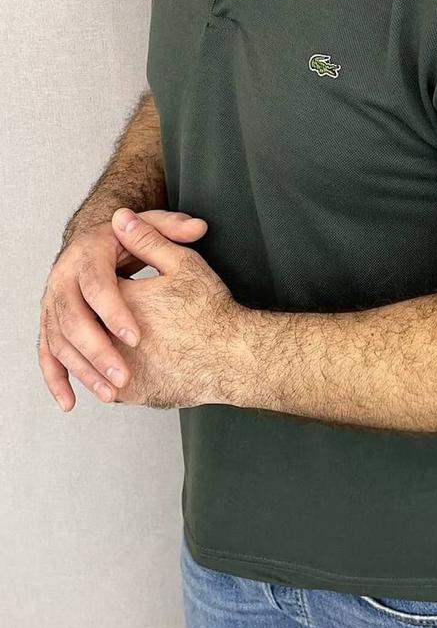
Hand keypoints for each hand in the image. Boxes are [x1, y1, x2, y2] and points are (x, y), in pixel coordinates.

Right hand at [39, 210, 207, 411]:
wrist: (95, 245)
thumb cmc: (127, 239)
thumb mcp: (153, 225)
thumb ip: (173, 229)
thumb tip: (197, 227)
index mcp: (87, 254)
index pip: (97, 285)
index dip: (114, 312)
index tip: (137, 337)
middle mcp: (62, 278)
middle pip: (72, 318)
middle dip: (98, 350)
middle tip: (125, 375)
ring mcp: (52, 302)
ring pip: (59, 340)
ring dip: (82, 370)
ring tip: (111, 393)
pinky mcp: (51, 322)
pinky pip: (48, 353)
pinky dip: (56, 379)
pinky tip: (71, 401)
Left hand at [107, 208, 256, 408]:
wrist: (234, 357)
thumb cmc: (212, 310)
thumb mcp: (183, 263)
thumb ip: (147, 239)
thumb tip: (120, 217)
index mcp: (117, 300)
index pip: (95, 288)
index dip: (111, 284)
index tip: (130, 285)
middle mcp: (109, 338)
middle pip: (87, 324)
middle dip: (97, 318)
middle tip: (122, 315)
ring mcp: (117, 370)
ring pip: (90, 361)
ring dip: (98, 353)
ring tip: (120, 343)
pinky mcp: (130, 395)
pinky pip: (109, 386)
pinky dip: (113, 378)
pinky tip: (129, 369)